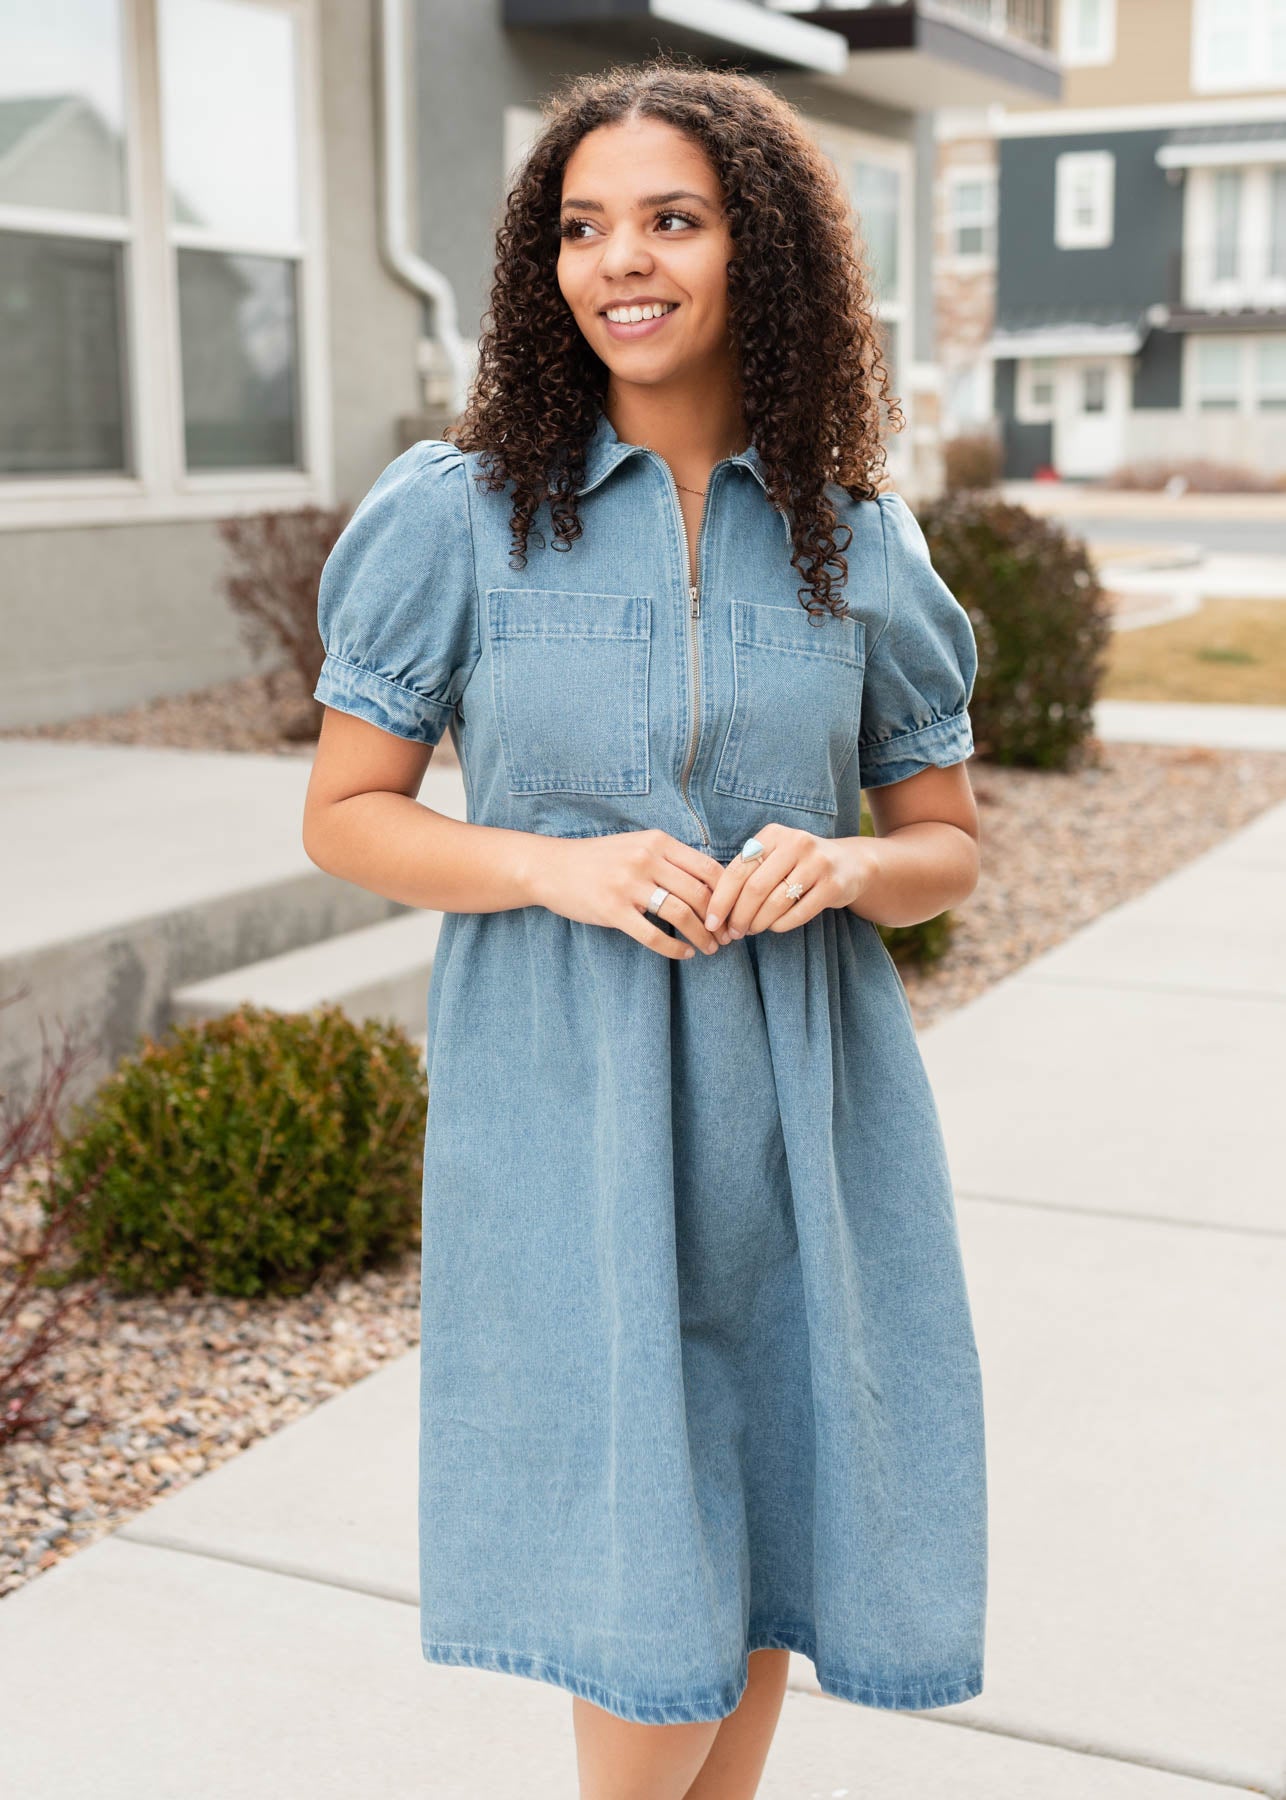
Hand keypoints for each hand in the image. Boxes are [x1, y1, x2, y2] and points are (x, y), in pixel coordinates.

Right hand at [528, 828, 732, 959]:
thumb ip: (670, 859)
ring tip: (709, 949)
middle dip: (719, 920)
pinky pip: (653, 935)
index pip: (707, 868)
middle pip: (699, 893)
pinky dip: (675, 948)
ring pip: (681, 914)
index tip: (734, 912)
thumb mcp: (637, 845)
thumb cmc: (599, 859)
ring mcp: (628, 885)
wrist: (551, 867)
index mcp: (657, 842)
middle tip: (726, 937)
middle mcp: (645, 859)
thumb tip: (712, 884)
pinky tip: (684, 953)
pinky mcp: (612, 910)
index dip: (728, 894)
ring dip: (701, 937)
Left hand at [702, 823, 876, 936]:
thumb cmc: (799, 865)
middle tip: (733, 933)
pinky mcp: (833, 884)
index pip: (738, 870)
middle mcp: (795, 843)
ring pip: (776, 902)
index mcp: (773, 834)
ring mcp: (817, 863)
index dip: (720, 899)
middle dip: (739, 916)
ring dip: (758, 923)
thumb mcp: (774, 857)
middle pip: (755, 888)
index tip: (711, 922)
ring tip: (751, 930)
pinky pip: (798, 913)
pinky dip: (781, 925)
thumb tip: (715, 910)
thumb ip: (748, 874)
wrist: (850, 864)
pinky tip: (774, 927)